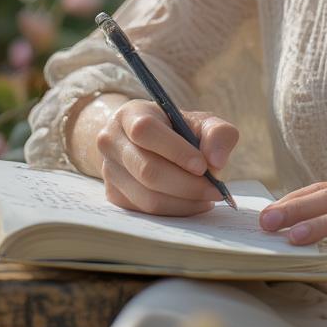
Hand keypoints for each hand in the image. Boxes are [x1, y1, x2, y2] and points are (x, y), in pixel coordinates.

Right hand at [96, 99, 238, 216]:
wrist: (144, 142)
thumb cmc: (175, 130)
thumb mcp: (199, 121)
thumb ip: (217, 133)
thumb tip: (217, 163)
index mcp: (129, 115)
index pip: (145, 131)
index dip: (175, 151)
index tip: (203, 166)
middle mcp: (111, 142)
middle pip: (147, 170)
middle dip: (187, 184)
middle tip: (216, 190)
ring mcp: (109, 171)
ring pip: (147, 197)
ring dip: (185, 202)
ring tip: (208, 197)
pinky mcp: (114, 196)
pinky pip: (146, 212)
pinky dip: (175, 211)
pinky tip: (192, 202)